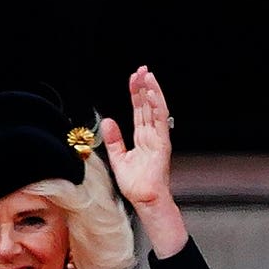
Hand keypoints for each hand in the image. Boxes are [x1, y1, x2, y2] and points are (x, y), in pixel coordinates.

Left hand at [100, 66, 187, 256]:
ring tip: (147, 76)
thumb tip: (107, 121)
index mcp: (142, 137)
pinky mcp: (162, 144)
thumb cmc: (135, 183)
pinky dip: (156, 106)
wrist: (143, 198)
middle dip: (144, 87)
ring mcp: (158, 138)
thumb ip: (113, 139)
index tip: (133, 79)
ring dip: (152, 92)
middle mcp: (152, 135)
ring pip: (156, 109)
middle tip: (141, 70)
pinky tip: (152, 94)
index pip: (139, 110)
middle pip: (147, 106)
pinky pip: (159, 122)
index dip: (136, 94)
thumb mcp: (118, 157)